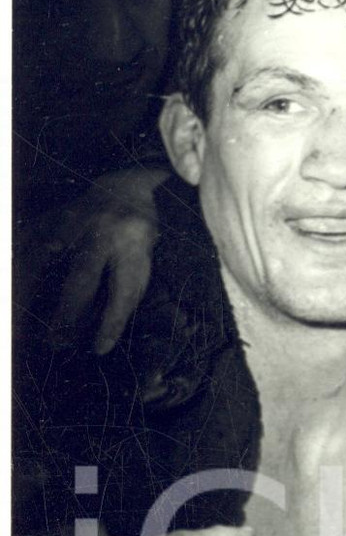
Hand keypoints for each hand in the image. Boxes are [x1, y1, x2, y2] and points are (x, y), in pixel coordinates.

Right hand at [19, 167, 165, 355]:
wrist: (124, 187)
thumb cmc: (137, 238)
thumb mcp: (143, 265)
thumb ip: (126, 296)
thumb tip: (103, 336)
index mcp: (132, 245)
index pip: (121, 291)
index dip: (110, 322)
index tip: (99, 348)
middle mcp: (102, 231)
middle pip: (81, 277)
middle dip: (67, 313)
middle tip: (56, 342)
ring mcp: (73, 221)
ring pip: (45, 258)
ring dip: (30, 291)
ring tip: (19, 319)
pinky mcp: (53, 217)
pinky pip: (28, 242)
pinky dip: (17, 266)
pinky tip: (12, 290)